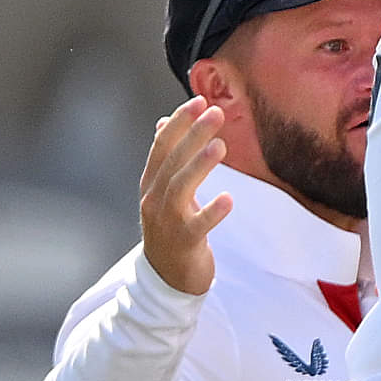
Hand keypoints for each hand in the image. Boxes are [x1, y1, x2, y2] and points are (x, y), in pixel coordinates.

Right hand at [138, 96, 234, 295]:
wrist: (166, 279)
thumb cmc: (170, 230)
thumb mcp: (163, 192)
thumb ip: (165, 159)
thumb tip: (162, 123)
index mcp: (151, 184)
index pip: (162, 146)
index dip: (179, 122)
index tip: (198, 101)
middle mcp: (155, 199)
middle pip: (172, 161)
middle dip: (193, 135)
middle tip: (216, 113)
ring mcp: (167, 222)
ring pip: (180, 188)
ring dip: (199, 165)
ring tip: (220, 145)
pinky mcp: (184, 242)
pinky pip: (198, 225)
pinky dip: (212, 211)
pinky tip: (229, 199)